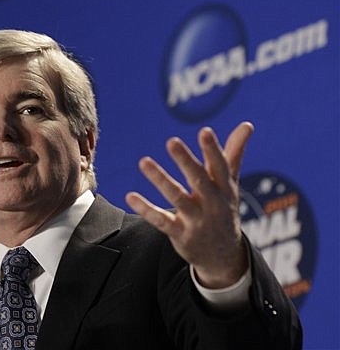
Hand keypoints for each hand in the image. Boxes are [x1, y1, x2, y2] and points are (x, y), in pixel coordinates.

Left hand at [125, 122, 253, 287]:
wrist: (223, 255)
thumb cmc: (223, 209)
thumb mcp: (230, 183)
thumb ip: (234, 153)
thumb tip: (247, 124)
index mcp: (225, 188)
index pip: (220, 166)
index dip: (213, 149)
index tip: (205, 131)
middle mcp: (212, 203)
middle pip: (199, 180)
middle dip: (186, 161)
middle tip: (172, 141)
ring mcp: (196, 220)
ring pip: (177, 198)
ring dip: (161, 179)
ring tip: (144, 161)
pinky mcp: (180, 234)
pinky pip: (161, 221)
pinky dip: (146, 209)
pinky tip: (130, 196)